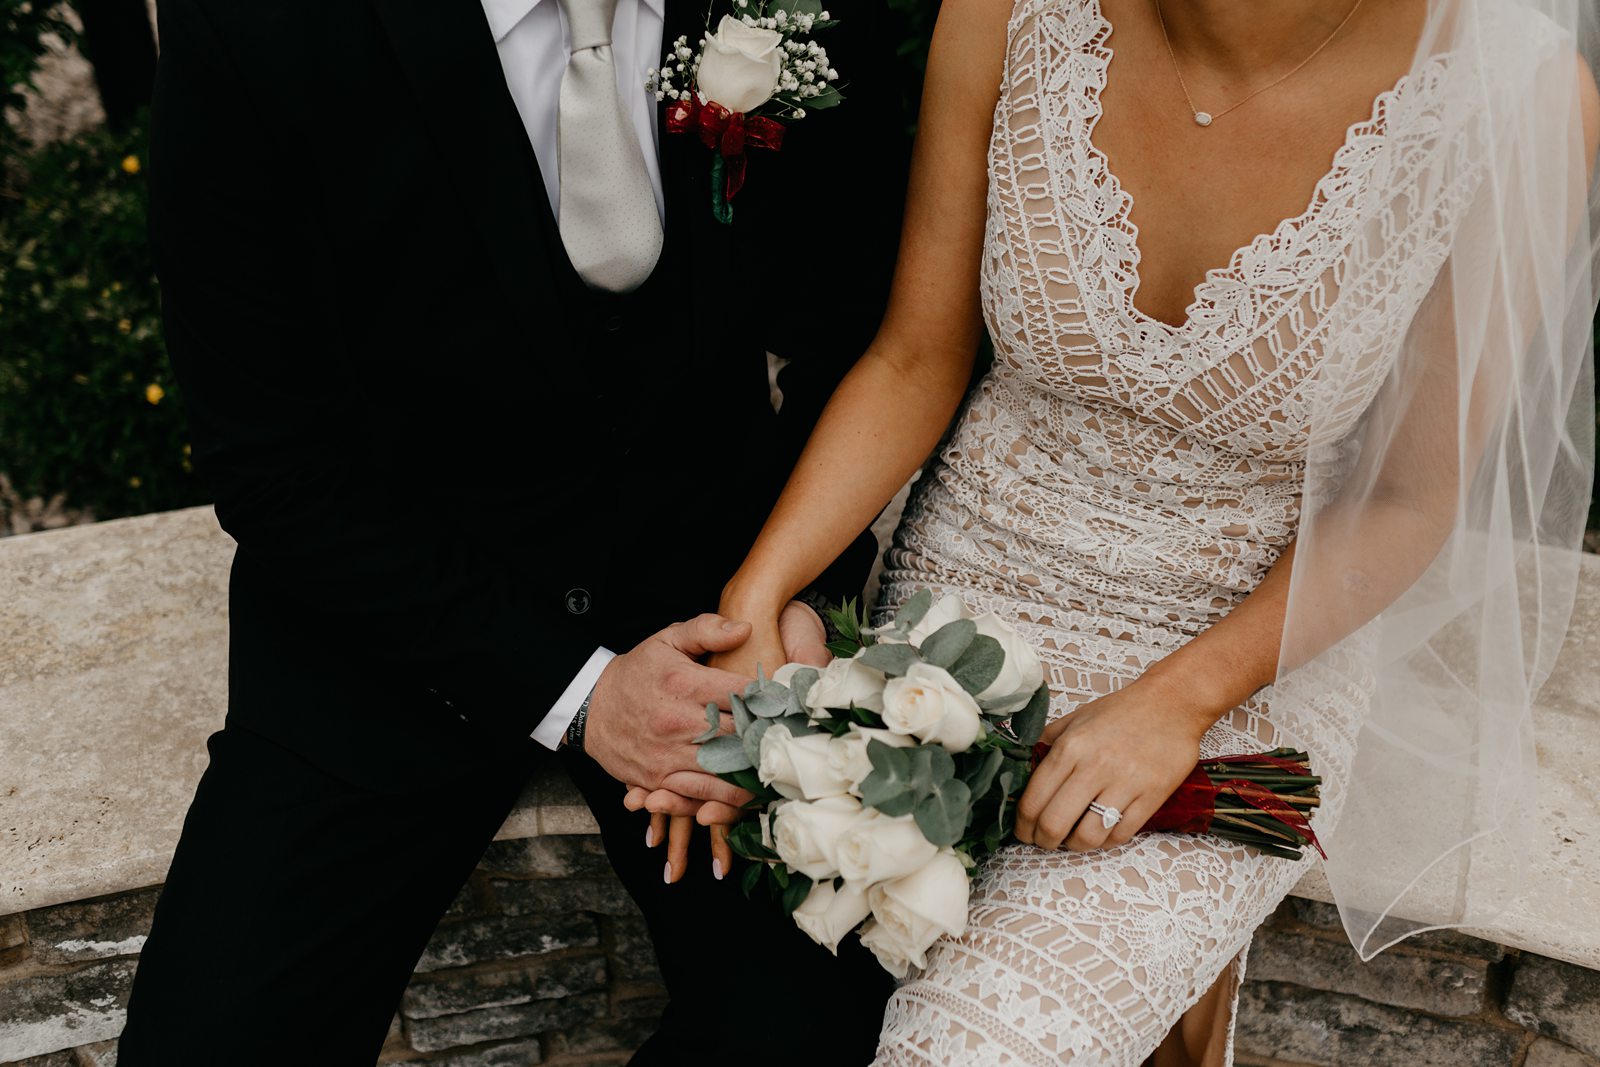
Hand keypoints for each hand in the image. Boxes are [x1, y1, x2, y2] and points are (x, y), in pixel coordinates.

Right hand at [635, 600, 834, 882]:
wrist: (590, 707)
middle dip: (771, 741)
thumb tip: (746, 628)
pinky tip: (749, 800)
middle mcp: (679, 724)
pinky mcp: (658, 781)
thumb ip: (707, 629)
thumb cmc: (637, 671)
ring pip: (722, 774)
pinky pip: (697, 798)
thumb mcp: (667, 638)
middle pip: (739, 737)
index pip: (741, 694)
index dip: (773, 700)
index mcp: (684, 686)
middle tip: (802, 745)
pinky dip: (724, 803)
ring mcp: (668, 757)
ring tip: (783, 778)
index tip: (797, 704)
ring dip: (754, 778)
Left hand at [1013, 677, 1208, 851]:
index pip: (1033, 801)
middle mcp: (1094, 767)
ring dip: (1074, 846)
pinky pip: (1120, 835)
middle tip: (1043, 841)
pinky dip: (1106, 841)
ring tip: (1073, 839)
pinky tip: (1101, 831)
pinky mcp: (1151, 797)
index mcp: (1070, 747)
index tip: (1023, 831)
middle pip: (1054, 824)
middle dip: (1042, 841)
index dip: (1022, 825)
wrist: (1172, 704)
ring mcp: (1124, 784)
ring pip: (1087, 836)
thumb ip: (1047, 741)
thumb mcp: (1076, 718)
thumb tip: (1024, 766)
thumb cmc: (1122, 711)